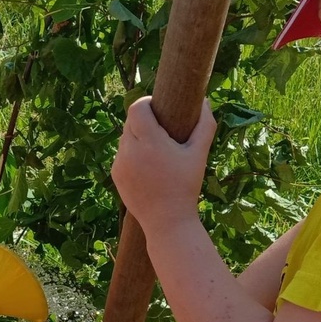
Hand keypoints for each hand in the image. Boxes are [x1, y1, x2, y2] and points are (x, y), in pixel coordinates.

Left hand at [111, 96, 215, 229]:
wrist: (167, 221)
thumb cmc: (186, 186)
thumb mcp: (199, 154)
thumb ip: (205, 124)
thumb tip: (204, 100)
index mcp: (150, 142)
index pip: (137, 108)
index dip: (146, 103)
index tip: (158, 106)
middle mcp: (130, 150)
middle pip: (130, 121)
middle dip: (143, 120)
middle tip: (160, 127)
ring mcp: (120, 163)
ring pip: (125, 138)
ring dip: (137, 137)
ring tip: (155, 148)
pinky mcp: (115, 174)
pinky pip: (122, 155)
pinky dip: (132, 154)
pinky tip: (147, 165)